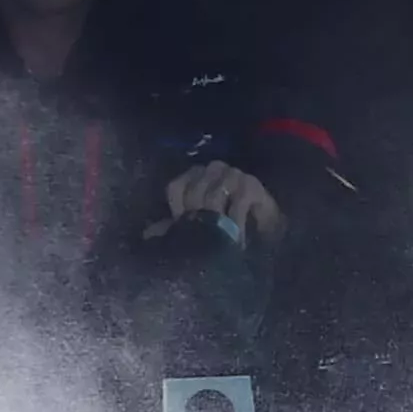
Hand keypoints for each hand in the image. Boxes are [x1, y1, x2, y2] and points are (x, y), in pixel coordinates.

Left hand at [160, 160, 281, 242]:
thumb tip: (148, 234)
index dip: (177, 208)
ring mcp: (233, 174)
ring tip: (219, 241)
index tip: (183, 226)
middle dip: (198, 216)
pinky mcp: (251, 185)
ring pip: (215, 194)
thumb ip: (175, 227)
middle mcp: (212, 170)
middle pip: (195, 190)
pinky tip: (236, 238)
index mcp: (195, 177)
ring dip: (216, 220)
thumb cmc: (228, 226)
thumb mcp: (199, 227)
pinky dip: (235, 220)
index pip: (176, 187)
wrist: (265, 228)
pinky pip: (238, 201)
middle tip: (202, 239)